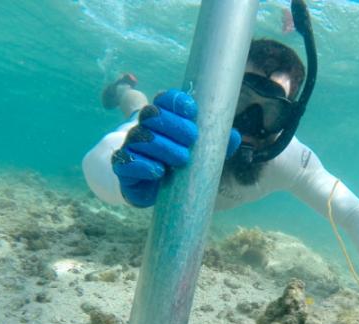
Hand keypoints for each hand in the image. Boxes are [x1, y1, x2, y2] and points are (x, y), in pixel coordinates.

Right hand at [111, 89, 241, 207]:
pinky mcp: (123, 166)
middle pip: (152, 114)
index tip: (192, 111)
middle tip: (192, 138)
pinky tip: (160, 171)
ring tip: (182, 159)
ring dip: (164, 146)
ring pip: (142, 137)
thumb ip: (214, 144)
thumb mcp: (198, 153)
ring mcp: (131, 146)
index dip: (176, 101)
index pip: (164, 99)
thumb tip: (234, 137)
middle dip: (174, 124)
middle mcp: (143, 127)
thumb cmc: (176, 164)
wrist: (151, 189)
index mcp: (162, 117)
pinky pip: (128, 161)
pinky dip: (145, 165)